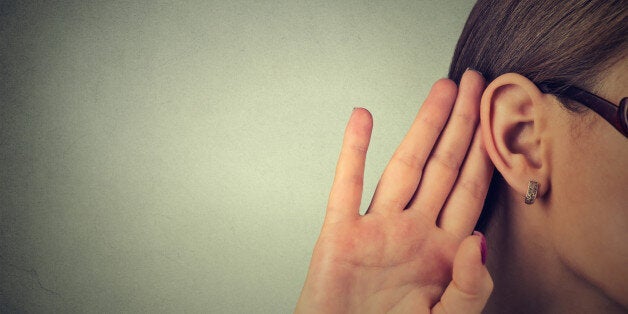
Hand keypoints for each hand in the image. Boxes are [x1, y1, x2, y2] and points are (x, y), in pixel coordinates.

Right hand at [295, 70, 493, 313]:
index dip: (486, 152)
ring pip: (403, 166)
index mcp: (443, 252)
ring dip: (422, 127)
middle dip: (461, 124)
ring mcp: (377, 229)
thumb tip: (479, 241)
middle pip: (443, 167)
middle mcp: (413, 232)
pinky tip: (363, 120)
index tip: (496, 117)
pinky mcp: (342, 234)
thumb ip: (470, 287)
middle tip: (474, 84)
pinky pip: (347, 185)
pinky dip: (353, 151)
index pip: (471, 190)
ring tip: (440, 91)